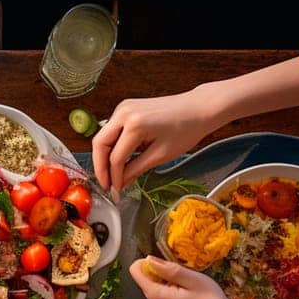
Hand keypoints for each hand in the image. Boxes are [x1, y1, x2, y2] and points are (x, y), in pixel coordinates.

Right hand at [91, 89, 222, 193]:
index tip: (116, 190)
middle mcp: (124, 113)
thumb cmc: (186, 129)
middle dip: (100, 167)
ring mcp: (123, 108)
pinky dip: (112, 145)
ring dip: (105, 156)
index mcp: (135, 124)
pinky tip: (120, 158)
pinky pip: (111, 129)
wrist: (199, 108)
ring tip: (112, 173)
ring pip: (102, 136)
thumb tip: (120, 183)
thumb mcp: (161, 155)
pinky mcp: (125, 108)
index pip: (115, 157)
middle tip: (106, 184)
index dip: (114, 177)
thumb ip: (136, 169)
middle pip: (99, 144)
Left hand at [129, 256, 244, 298]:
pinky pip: (163, 286)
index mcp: (155, 293)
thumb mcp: (193, 280)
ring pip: (155, 279)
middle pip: (144, 274)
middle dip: (160, 267)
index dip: (148, 261)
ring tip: (187, 280)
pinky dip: (173, 282)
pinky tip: (188, 287)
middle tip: (182, 273)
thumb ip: (170, 269)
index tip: (167, 262)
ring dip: (168, 274)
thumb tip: (150, 259)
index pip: (135, 270)